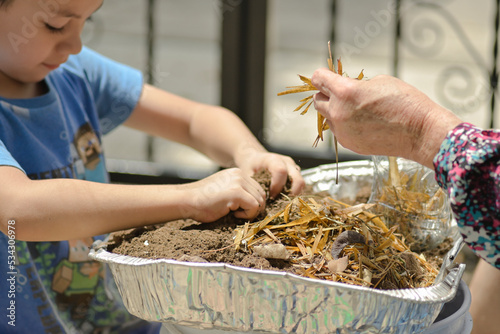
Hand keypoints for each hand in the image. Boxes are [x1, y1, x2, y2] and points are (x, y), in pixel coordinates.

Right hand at [180, 168, 266, 221]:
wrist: (186, 201)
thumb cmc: (202, 202)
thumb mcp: (224, 192)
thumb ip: (239, 192)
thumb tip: (257, 204)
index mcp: (237, 173)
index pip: (257, 189)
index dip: (252, 202)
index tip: (239, 210)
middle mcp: (239, 174)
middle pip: (261, 194)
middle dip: (254, 208)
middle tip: (238, 214)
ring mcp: (238, 182)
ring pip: (260, 201)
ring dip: (250, 212)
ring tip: (234, 213)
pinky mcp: (237, 192)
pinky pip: (254, 206)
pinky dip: (247, 215)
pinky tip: (232, 214)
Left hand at [234, 148, 304, 198]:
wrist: (254, 159)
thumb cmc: (250, 167)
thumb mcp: (248, 175)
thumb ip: (255, 186)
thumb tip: (260, 202)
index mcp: (273, 159)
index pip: (281, 171)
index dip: (277, 187)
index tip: (270, 196)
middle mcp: (286, 162)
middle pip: (297, 179)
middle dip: (290, 194)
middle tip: (279, 202)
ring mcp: (293, 167)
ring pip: (300, 183)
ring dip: (292, 194)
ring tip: (280, 200)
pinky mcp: (295, 173)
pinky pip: (299, 185)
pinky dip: (293, 193)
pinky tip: (282, 197)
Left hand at [311, 68, 461, 167]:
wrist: (420, 133)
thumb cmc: (405, 102)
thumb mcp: (379, 81)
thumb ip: (355, 84)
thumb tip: (345, 89)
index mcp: (345, 92)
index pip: (318, 79)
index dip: (321, 76)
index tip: (325, 76)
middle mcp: (338, 112)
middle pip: (317, 101)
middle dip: (326, 94)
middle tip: (339, 92)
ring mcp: (342, 131)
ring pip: (327, 118)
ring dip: (336, 111)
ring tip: (357, 109)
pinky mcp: (349, 144)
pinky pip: (339, 131)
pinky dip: (345, 125)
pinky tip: (363, 123)